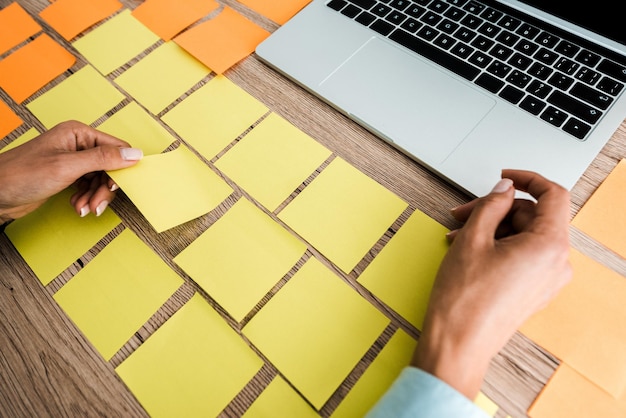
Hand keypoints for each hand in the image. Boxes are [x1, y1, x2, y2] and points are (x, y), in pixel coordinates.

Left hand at [0, 121, 141, 221]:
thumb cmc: (20, 174)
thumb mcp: (67, 166)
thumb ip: (103, 159)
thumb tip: (135, 154)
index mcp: (79, 133)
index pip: (116, 148)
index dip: (121, 168)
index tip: (116, 186)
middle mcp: (78, 144)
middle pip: (110, 167)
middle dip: (105, 189)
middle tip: (96, 204)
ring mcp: (72, 161)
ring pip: (101, 180)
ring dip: (95, 197)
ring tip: (83, 208)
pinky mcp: (67, 176)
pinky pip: (89, 187)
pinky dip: (86, 199)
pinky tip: (76, 206)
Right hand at [412, 169, 571, 398]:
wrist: (457, 344)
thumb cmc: (464, 302)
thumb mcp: (473, 239)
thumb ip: (490, 205)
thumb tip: (502, 190)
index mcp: (549, 247)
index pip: (553, 195)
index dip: (527, 179)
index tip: (505, 178)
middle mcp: (556, 264)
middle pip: (533, 216)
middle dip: (497, 209)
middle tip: (465, 212)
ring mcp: (546, 280)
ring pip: (524, 235)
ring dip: (492, 228)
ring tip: (459, 234)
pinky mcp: (533, 290)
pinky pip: (522, 255)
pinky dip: (498, 246)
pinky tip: (469, 249)